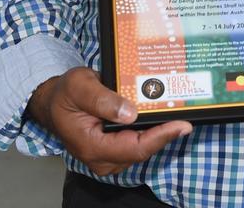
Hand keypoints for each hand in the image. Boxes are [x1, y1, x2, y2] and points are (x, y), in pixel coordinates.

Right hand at [28, 67, 192, 175]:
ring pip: (145, 145)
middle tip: (187, 111)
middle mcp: (103, 157)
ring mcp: (111, 154)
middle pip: (144, 148)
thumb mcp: (80, 87)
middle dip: (166, 131)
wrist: (55, 100)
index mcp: (92, 146)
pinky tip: (166, 112)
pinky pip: (140, 140)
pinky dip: (154, 128)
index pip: (135, 147)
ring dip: (162, 129)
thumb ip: (102, 100)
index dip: (161, 137)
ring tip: (180, 109)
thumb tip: (130, 113)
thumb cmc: (66, 93)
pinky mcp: (116, 147)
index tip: (182, 125)